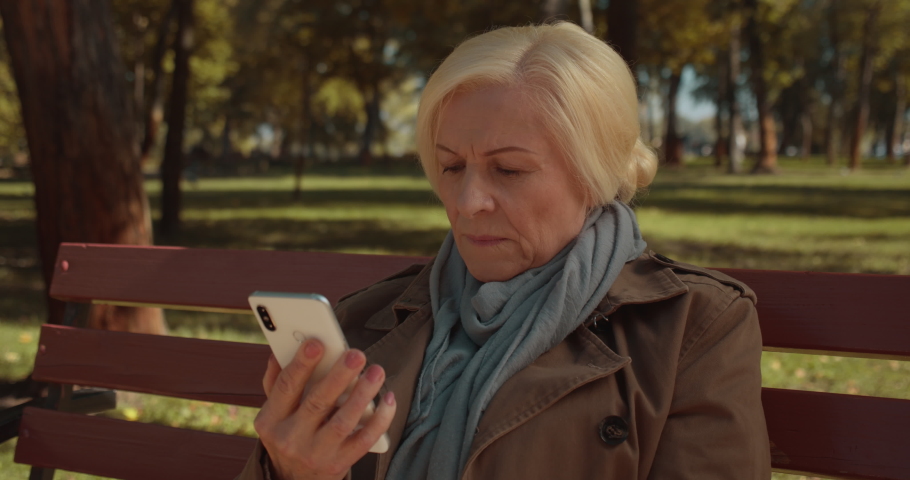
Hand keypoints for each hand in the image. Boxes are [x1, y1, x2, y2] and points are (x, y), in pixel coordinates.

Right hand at [254, 339, 395, 479]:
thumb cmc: (289, 433)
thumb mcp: (274, 413)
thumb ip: (276, 381)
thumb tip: (279, 348)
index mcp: (271, 420)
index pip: (286, 387)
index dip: (301, 364)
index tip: (317, 342)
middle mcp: (291, 438)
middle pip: (318, 402)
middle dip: (339, 376)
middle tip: (356, 354)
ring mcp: (316, 453)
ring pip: (343, 421)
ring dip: (363, 394)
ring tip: (376, 372)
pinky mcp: (339, 464)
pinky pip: (364, 440)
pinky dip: (379, 419)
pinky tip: (388, 399)